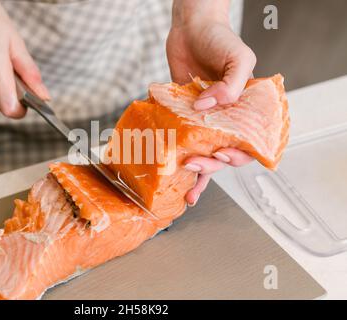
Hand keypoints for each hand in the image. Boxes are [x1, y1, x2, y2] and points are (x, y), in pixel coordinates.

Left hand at [166, 0, 255, 204]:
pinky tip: (171, 169)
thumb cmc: (220, 39)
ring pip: (203, 153)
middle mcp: (225, 119)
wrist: (191, 27)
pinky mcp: (182, 115)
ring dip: (197, 174)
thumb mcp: (239, 57)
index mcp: (245, 111)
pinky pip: (181, 138)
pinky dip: (177, 154)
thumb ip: (232, 84)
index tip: (223, 154)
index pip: (247, 142)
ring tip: (187, 193)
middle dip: (211, 166)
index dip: (237, 154)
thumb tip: (209, 107)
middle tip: (195, 166)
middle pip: (223, 153)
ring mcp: (203, 119)